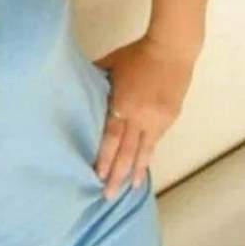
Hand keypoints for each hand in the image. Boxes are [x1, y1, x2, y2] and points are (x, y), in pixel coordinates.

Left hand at [92, 33, 195, 198]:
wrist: (170, 50)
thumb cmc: (136, 55)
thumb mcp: (110, 63)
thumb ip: (95, 78)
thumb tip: (75, 85)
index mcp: (123, 103)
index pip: (111, 136)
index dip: (104, 156)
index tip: (96, 174)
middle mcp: (141, 116)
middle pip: (127, 151)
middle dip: (116, 174)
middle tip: (108, 195)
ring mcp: (157, 120)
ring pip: (144, 151)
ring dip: (134, 171)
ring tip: (128, 189)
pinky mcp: (169, 118)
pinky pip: (155, 141)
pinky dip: (147, 155)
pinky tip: (142, 168)